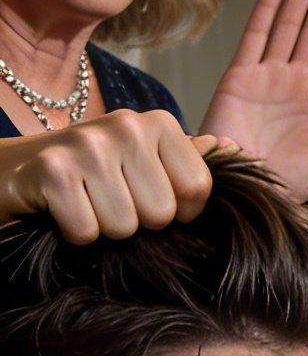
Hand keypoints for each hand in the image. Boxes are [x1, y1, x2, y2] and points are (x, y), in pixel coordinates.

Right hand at [0, 110, 215, 241]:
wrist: (14, 171)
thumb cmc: (88, 173)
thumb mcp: (141, 159)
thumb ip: (185, 158)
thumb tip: (236, 149)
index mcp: (158, 122)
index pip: (198, 191)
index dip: (178, 213)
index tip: (148, 201)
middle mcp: (126, 125)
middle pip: (161, 214)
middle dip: (135, 222)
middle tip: (108, 201)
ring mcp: (88, 145)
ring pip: (124, 226)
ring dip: (102, 229)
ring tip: (86, 203)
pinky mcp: (53, 172)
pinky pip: (86, 231)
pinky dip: (73, 233)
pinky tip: (62, 210)